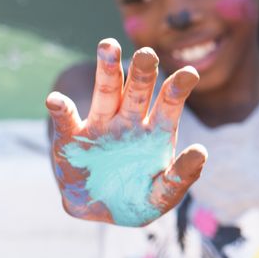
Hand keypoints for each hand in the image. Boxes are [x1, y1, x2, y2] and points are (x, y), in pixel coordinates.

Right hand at [47, 39, 205, 225]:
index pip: (170, 102)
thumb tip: (201, 152)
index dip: (179, 87)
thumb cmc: (138, 199)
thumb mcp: (163, 195)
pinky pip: (66, 120)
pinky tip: (57, 99)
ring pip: (106, 92)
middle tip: (148, 53)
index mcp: (157, 130)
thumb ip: (181, 176)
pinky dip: (61, 108)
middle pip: (139, 89)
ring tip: (108, 45)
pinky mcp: (72, 139)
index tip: (190, 73)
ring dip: (107, 69)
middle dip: (144, 70)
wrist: (100, 211)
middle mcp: (130, 120)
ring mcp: (101, 125)